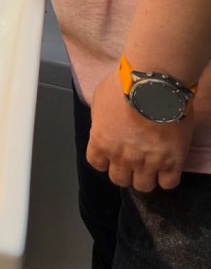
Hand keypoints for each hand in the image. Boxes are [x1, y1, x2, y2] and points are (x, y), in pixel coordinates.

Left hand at [86, 70, 192, 190]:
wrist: (153, 82)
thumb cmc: (125, 84)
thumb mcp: (100, 98)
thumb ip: (101, 119)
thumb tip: (105, 126)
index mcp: (101, 141)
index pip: (96, 163)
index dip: (105, 159)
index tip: (112, 152)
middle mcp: (121, 156)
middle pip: (119, 179)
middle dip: (125, 170)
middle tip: (133, 158)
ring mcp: (147, 162)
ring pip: (143, 186)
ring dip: (146, 176)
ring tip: (152, 163)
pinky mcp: (171, 162)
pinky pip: (168, 183)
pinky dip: (167, 176)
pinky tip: (168, 165)